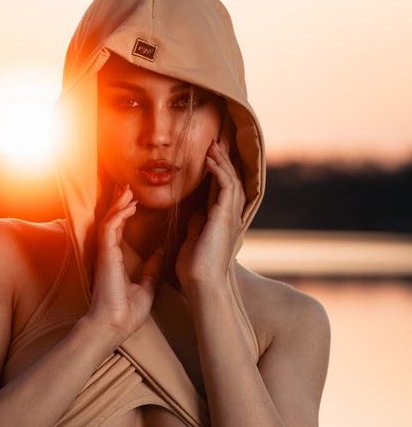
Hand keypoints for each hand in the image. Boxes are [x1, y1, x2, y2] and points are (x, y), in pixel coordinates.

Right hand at [87, 185, 163, 340]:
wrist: (115, 326)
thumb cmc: (127, 313)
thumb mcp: (146, 288)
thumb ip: (151, 270)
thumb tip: (161, 253)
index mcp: (116, 261)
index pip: (118, 231)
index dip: (124, 214)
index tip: (134, 201)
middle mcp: (108, 255)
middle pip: (111, 221)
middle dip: (119, 203)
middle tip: (127, 187)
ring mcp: (105, 254)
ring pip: (108, 221)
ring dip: (118, 204)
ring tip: (128, 190)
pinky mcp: (105, 255)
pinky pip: (109, 228)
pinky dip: (119, 215)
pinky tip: (129, 205)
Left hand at [176, 139, 245, 292]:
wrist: (201, 283)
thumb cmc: (195, 269)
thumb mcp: (194, 241)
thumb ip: (197, 226)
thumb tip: (196, 215)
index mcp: (222, 222)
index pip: (224, 191)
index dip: (220, 172)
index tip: (212, 157)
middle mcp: (230, 217)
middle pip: (232, 181)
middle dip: (225, 161)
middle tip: (217, 143)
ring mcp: (230, 216)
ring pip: (231, 180)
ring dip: (222, 161)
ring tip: (214, 145)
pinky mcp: (224, 216)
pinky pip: (225, 186)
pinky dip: (219, 171)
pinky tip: (210, 160)